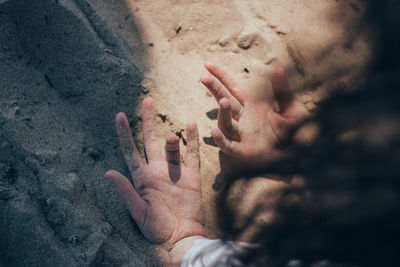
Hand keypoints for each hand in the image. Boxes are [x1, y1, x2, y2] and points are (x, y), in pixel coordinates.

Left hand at [105, 97, 204, 245]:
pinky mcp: (191, 176)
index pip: (131, 151)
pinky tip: (190, 125)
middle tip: (147, 100)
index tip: (118, 115)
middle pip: (151, 140)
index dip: (124, 133)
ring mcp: (175, 172)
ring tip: (172, 136)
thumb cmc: (157, 229)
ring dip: (172, 139)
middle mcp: (157, 171)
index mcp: (142, 178)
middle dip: (148, 121)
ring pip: (172, 147)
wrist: (182, 237)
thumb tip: (108, 172)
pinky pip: (192, 154)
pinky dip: (192, 140)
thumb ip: (125, 191)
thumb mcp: (137, 212)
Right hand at [201, 61, 300, 162]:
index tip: (207, 64)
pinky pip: (230, 147)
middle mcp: (243, 119)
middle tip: (203, 77)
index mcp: (253, 105)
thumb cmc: (292, 133)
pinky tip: (214, 132)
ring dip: (222, 113)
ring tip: (224, 101)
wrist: (297, 156)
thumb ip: (283, 92)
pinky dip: (221, 141)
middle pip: (224, 101)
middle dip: (214, 89)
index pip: (232, 87)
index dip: (220, 76)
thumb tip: (279, 69)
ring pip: (226, 124)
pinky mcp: (245, 152)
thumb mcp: (291, 110)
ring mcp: (242, 135)